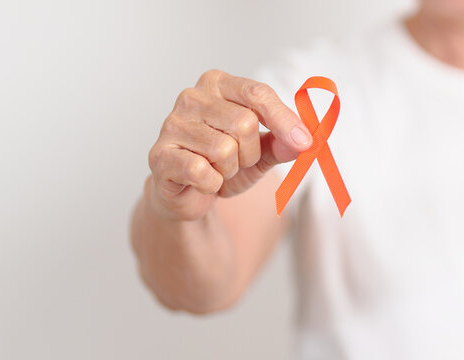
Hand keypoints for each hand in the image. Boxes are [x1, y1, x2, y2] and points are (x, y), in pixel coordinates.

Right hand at [147, 69, 312, 220]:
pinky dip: (211, 184)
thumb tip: (304, 141)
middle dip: (250, 153)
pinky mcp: (159, 154)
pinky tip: (201, 181)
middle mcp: (191, 97)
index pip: (257, 93)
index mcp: (217, 84)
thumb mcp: (260, 152)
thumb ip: (281, 143)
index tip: (304, 141)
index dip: (284, 119)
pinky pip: (201, 171)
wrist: (187, 194)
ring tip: (217, 170)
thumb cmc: (221, 164)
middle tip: (237, 162)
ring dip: (229, 170)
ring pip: (223, 150)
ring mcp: (171, 124)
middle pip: (244, 123)